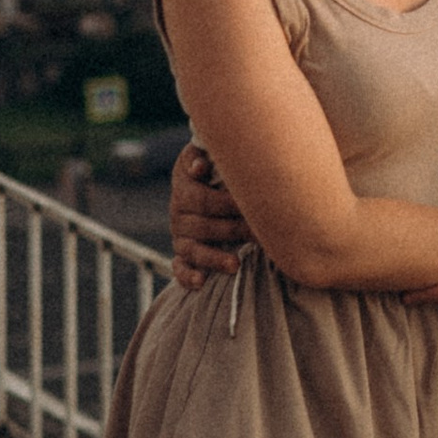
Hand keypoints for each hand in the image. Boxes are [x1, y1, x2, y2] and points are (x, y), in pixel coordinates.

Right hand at [168, 140, 247, 292]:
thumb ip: (203, 155)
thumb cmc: (215, 166)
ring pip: (193, 250)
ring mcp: (180, 236)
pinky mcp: (182, 254)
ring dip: (213, 258)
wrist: (204, 181)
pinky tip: (201, 282)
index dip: (228, 205)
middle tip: (259, 235)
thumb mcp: (207, 154)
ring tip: (235, 265)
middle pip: (203, 227)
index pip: (204, 200)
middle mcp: (179, 214)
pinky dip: (187, 277)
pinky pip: (179, 268)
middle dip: (233, 231)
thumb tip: (199, 166)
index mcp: (184, 188)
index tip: (252, 207)